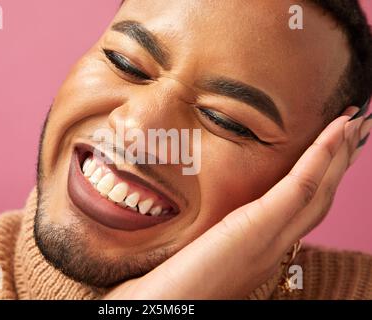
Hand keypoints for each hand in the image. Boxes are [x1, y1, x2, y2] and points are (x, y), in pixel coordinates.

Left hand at [103, 106, 371, 298]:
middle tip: (357, 129)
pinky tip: (336, 132)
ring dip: (339, 154)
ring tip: (355, 123)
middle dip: (340, 163)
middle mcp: (275, 248)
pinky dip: (321, 157)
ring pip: (318, 192)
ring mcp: (270, 241)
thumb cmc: (176, 285)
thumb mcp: (206, 255)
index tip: (335, 151)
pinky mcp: (256, 230)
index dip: (324, 179)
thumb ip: (221, 236)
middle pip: (319, 200)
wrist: (164, 308)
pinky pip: (299, 187)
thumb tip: (218, 221)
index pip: (302, 211)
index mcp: (263, 253)